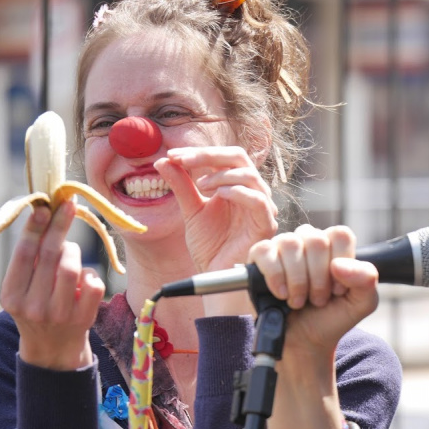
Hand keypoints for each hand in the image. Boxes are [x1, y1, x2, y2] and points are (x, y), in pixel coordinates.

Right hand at [1, 202, 104, 369]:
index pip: (24, 255)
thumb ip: (30, 259)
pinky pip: (94, 283)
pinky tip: (83, 281)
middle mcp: (32, 307)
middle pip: (51, 256)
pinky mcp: (83, 318)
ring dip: (74, 252)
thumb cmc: (36, 304)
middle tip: (68, 206)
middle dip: (61, 227)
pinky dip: (91, 275)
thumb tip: (45, 214)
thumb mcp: (22, 288)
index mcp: (11, 296)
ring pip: (73, 268)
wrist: (53, 347)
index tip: (44, 207)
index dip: (34, 228)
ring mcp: (59, 315)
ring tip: (70, 253)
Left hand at [154, 146, 278, 273]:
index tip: (172, 155)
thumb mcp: (191, 210)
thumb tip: (163, 160)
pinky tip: (216, 194)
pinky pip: (257, 200)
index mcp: (236, 186)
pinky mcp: (265, 224)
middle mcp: (251, 192)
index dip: (198, 152)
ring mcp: (261, 207)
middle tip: (182, 160)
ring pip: (249, 175)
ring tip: (200, 184)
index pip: (224, 157)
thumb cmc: (209, 246)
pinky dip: (236, 191)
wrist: (216, 276)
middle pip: (238, 157)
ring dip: (221, 174)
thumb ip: (181, 185)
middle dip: (208, 155)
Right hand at [247, 224, 378, 358]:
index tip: (337, 290)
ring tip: (299, 301)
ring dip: (298, 281)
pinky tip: (281, 294)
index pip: (340, 235)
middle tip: (318, 300)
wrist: (305, 342)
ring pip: (290, 244)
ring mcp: (283, 246)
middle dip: (319, 278)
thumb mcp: (362, 303)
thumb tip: (338, 265)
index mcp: (334, 245)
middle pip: (316, 240)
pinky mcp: (260, 257)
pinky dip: (275, 276)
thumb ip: (366, 280)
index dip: (340, 264)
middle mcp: (308, 240)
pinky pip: (264, 252)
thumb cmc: (332, 318)